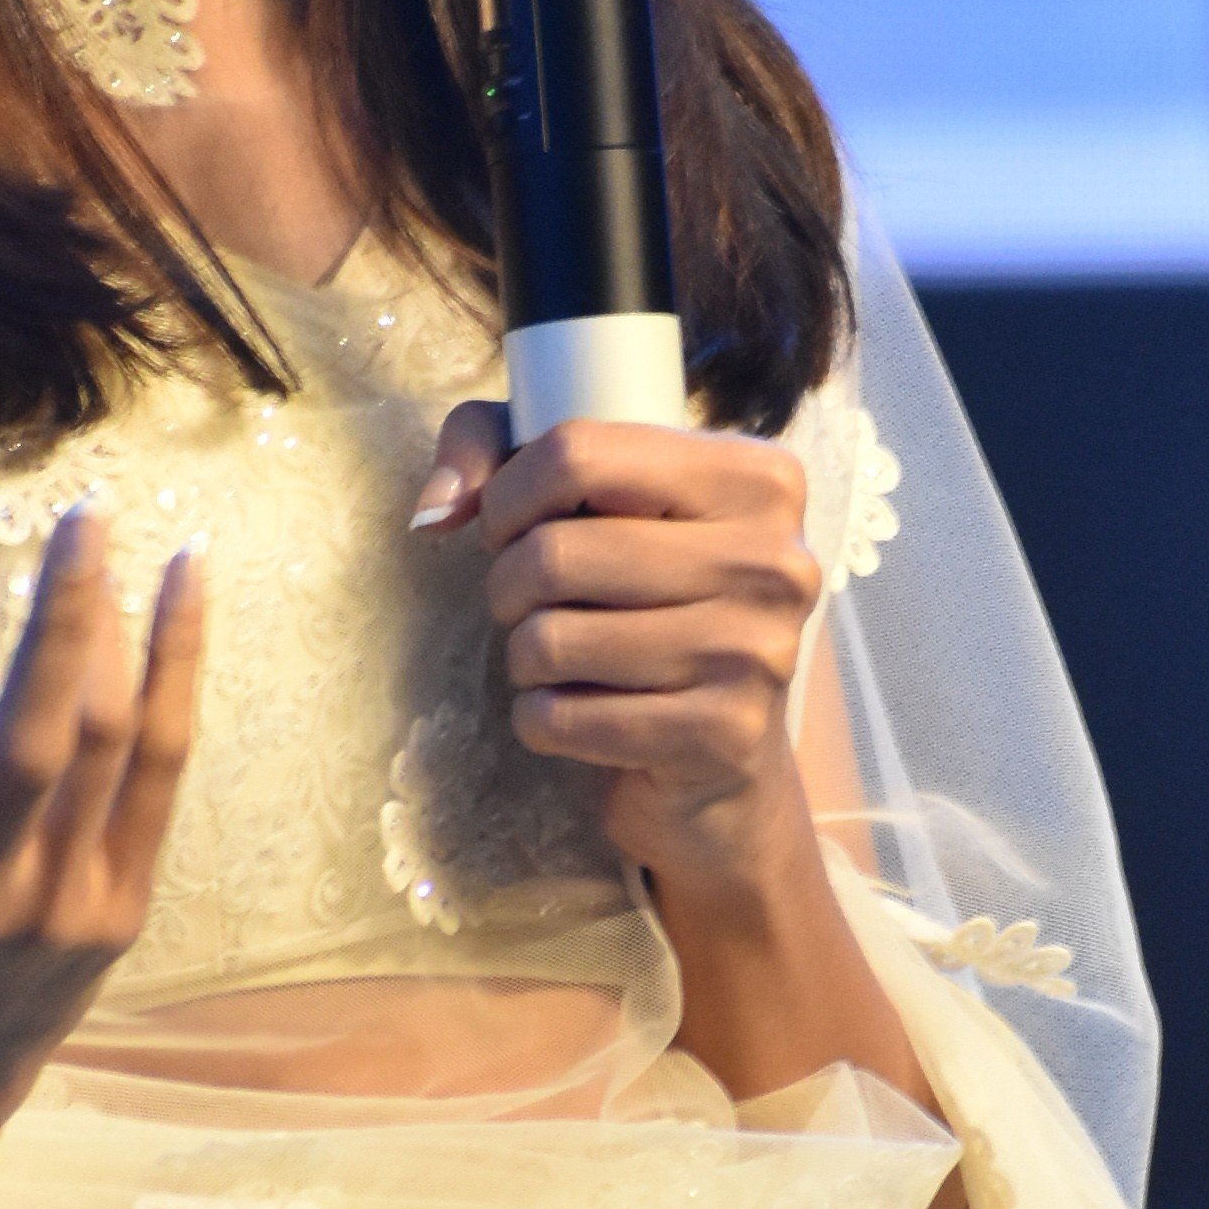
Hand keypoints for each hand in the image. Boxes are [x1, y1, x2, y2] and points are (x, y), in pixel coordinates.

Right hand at [0, 509, 204, 1175]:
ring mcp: (60, 907)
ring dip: (126, 638)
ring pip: (109, 754)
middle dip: (62, 634)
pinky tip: (182, 593)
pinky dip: (175, 680)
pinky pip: (159, 775)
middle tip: (79, 520)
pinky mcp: (117, 909)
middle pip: (37, 758)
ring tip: (111, 535)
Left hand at [413, 402, 824, 918]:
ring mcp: (757, 651)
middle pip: (554, 553)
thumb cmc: (645, 602)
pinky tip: (582, 711)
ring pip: (549, 640)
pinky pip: (561, 718)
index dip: (509, 495)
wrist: (722, 759)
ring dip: (525, 656)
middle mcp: (775, 558)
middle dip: (508, 585)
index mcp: (757, 476)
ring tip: (560, 658)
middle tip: (530, 604)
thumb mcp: (589, 496)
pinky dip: (541, 720)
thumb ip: (495, 450)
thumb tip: (433, 512)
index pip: (578, 450)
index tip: (512, 529)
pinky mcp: (722, 734)